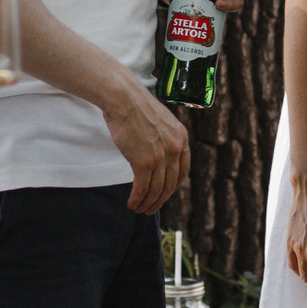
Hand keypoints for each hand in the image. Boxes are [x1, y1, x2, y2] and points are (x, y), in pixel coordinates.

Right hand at [102, 75, 188, 212]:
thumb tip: (158, 152)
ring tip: (139, 209)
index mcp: (182, 138)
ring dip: (148, 203)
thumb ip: (164, 138)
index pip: (183, 171)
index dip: (173, 187)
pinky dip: (137, 199)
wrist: (123, 98)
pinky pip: (143, 188)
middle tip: (150, 208)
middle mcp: (175, 149)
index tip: (164, 194)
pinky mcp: (144, 161)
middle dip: (160, 200)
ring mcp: (161, 156)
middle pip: (170, 184)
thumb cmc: (136, 106)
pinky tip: (132, 204)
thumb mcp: (161, 121)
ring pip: (157, 190)